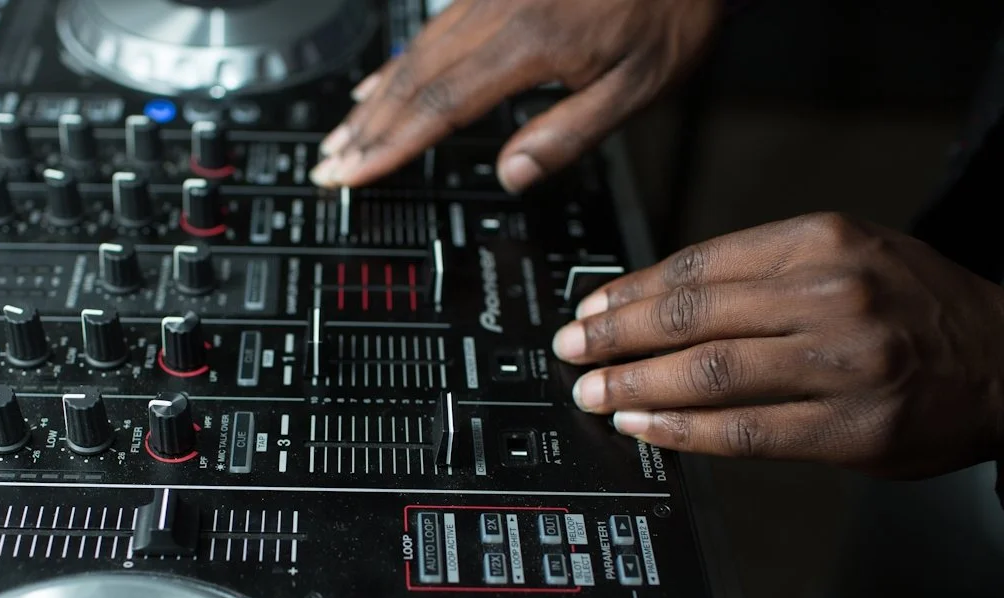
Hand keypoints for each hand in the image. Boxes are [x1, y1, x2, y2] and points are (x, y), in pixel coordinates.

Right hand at [311, 0, 721, 191]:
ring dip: (374, 98)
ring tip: (343, 134)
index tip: (356, 173)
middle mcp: (498, 10)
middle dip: (366, 128)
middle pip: (412, 78)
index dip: (391, 146)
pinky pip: (432, 26)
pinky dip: (399, 61)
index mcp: (529, 42)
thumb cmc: (672, 7)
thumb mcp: (639, 84)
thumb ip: (570, 134)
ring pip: (415, 51)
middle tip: (331, 165)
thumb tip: (512, 174)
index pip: (439, 106)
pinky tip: (380, 80)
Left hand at [552, 213, 1003, 477]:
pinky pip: (745, 432)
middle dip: (617, 335)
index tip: (590, 308)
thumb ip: (762, 272)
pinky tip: (643, 427)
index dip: (632, 291)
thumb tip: (657, 302)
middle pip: (694, 315)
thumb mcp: (849, 255)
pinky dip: (682, 430)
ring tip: (593, 392)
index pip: (701, 265)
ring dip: (637, 384)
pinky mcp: (852, 428)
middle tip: (573, 350)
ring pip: (712, 373)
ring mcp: (846, 364)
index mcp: (826, 241)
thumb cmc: (916, 308)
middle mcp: (835, 294)